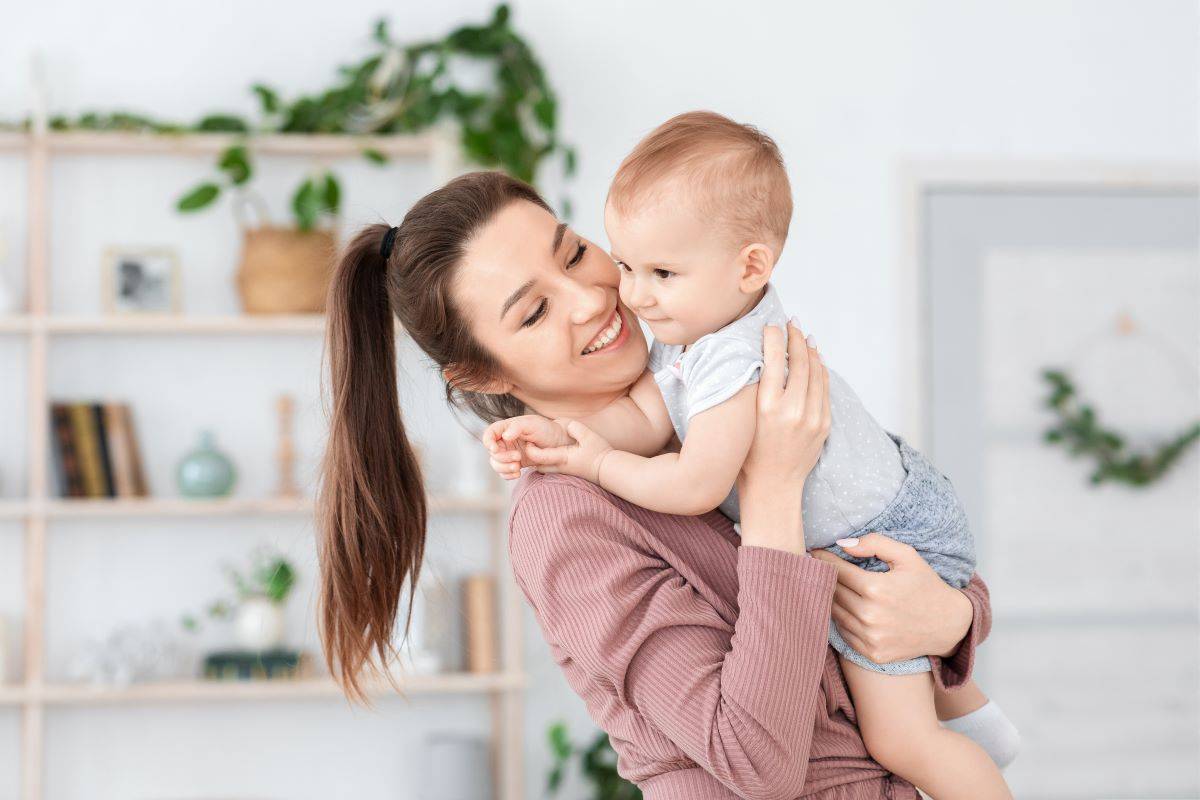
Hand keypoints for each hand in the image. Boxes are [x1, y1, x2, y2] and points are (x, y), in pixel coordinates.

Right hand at [481, 415, 571, 479]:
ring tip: (518, 467)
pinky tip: (518, 473)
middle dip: (502, 457)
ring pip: (496, 464)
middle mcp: (505, 441)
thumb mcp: (533, 424)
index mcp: (506, 428)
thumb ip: (517, 427)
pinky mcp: (515, 464)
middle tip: (518, 457)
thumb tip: (505, 436)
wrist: (559, 443)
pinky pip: (504, 473)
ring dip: (504, 468)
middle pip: (492, 452)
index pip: (489, 434)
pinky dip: (508, 475)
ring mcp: (509, 453)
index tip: (495, 449)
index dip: (487, 442)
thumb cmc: (546, 429)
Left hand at [523, 419, 614, 484]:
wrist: (608, 470)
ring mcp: (563, 471)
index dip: (530, 449)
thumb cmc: (599, 453)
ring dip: (539, 459)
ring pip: (543, 468)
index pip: (539, 457)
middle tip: (531, 443)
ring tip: (539, 446)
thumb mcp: (589, 436)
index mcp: (562, 457)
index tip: (529, 439)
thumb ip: (575, 428)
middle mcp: (560, 466)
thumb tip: (565, 426)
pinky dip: (546, 461)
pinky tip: (550, 451)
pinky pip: (550, 468)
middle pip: (537, 465)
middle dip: (531, 456)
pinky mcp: (567, 471)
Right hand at [736, 320, 829, 555]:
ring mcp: (812, 417)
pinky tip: (816, 360)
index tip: (771, 326)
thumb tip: (759, 359)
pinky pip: (824, 388)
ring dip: (811, 350)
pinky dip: (820, 370)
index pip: (774, 360)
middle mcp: (792, 410)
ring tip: (804, 336)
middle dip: (796, 338)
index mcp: (767, 407)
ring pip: (816, 372)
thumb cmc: (748, 455)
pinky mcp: (824, 425)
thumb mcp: (743, 421)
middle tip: (791, 323)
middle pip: (800, 361)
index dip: (774, 338)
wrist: (773, 488)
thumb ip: (753, 391)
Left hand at [810, 533, 972, 661]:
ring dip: (831, 598)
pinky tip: (847, 607)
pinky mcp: (872, 653)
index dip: (823, 559)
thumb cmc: (926, 586)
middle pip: (832, 591)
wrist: (948, 625)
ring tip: (831, 586)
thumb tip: (842, 544)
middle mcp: (870, 616)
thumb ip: (874, 544)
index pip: (836, 570)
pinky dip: (841, 619)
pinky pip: (843, 633)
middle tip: (820, 568)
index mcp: (876, 589)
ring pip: (834, 613)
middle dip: (826, 577)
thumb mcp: (907, 556)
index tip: (815, 552)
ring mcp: (870, 638)